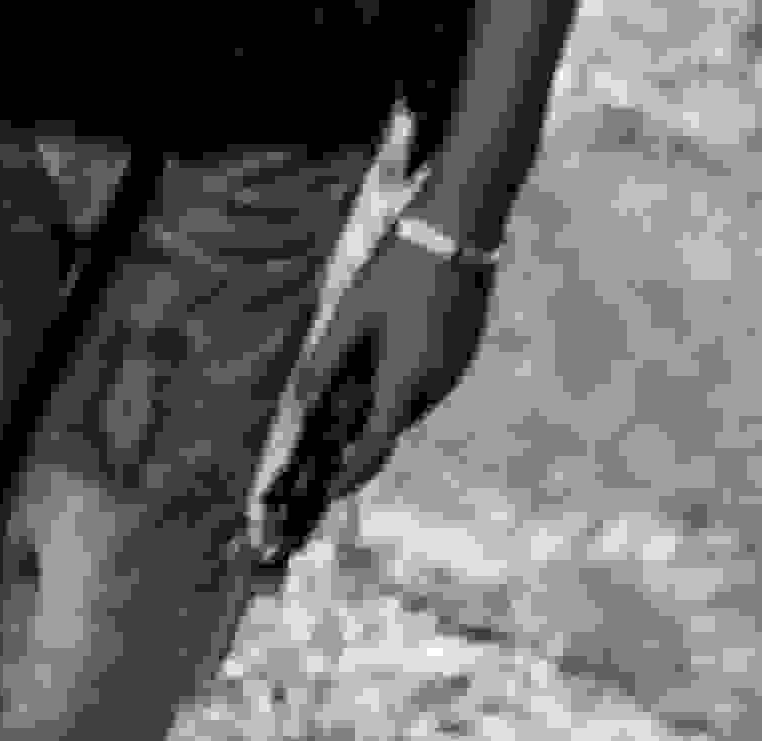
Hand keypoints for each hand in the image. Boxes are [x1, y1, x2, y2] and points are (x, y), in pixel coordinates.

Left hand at [273, 224, 505, 535]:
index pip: (373, 449)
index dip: (349, 476)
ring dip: (385, 405)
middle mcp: (435, 387)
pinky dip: (406, 382)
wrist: (459, 226)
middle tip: (331, 439)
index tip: (328, 493)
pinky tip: (391, 355)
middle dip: (362, 438)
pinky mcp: (465, 350)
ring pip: (412, 403)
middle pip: (392, 427)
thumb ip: (322, 366)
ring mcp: (455, 369)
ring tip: (358, 390)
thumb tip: (296, 407)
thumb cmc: (398, 269)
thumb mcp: (349, 316)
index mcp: (404, 385)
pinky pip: (430, 380)